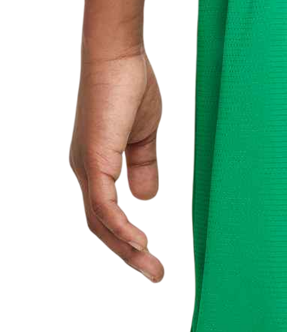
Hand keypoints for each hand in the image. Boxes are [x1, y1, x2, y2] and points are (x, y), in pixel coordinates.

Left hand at [70, 49, 163, 281]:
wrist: (117, 56)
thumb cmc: (129, 86)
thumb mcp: (143, 136)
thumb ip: (144, 166)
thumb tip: (147, 198)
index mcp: (97, 166)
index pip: (107, 215)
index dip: (127, 240)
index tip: (152, 258)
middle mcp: (86, 171)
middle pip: (101, 226)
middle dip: (129, 255)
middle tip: (156, 275)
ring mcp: (86, 166)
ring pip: (101, 222)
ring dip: (127, 249)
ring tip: (152, 268)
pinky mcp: (94, 159)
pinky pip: (103, 204)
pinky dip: (120, 226)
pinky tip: (139, 242)